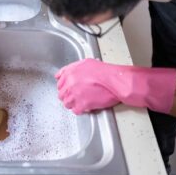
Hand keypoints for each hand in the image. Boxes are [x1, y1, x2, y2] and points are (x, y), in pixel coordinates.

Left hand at [55, 58, 175, 114]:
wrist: (116, 81)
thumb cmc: (105, 72)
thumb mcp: (86, 63)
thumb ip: (72, 68)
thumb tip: (62, 74)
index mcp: (70, 72)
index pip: (59, 83)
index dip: (64, 87)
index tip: (68, 89)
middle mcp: (70, 83)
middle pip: (61, 95)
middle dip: (68, 96)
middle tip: (77, 96)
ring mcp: (75, 94)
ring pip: (67, 104)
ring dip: (73, 103)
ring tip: (82, 101)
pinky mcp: (82, 104)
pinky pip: (76, 111)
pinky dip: (80, 110)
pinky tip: (86, 106)